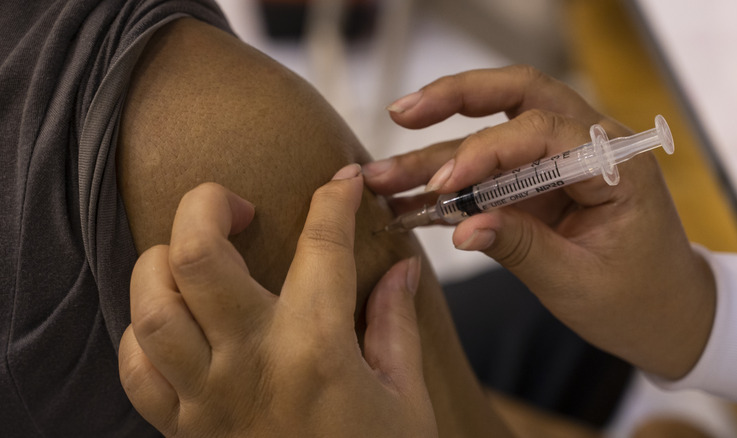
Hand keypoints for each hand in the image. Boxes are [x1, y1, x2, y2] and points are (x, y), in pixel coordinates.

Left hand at [118, 165, 436, 436]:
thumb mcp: (406, 399)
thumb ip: (397, 324)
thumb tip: (403, 268)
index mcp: (317, 351)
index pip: (320, 246)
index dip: (335, 200)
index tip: (344, 183)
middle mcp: (251, 363)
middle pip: (195, 254)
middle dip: (209, 204)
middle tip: (239, 205)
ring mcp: (206, 397)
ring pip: (151, 303)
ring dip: (164, 261)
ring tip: (197, 257)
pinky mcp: (182, 428)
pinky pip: (136, 366)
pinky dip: (145, 331)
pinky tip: (177, 323)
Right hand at [365, 66, 715, 379]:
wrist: (668, 315)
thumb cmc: (639, 298)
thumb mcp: (579, 281)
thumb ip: (520, 248)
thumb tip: (462, 229)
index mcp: (614, 163)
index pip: (540, 131)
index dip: (484, 151)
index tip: (442, 185)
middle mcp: (587, 145)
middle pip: (517, 94)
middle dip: (455, 98)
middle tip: (402, 115)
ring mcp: (559, 162)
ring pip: (492, 132)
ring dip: (435, 151)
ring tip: (382, 173)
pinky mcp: (538, 184)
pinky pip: (487, 173)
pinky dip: (447, 183)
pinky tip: (406, 198)